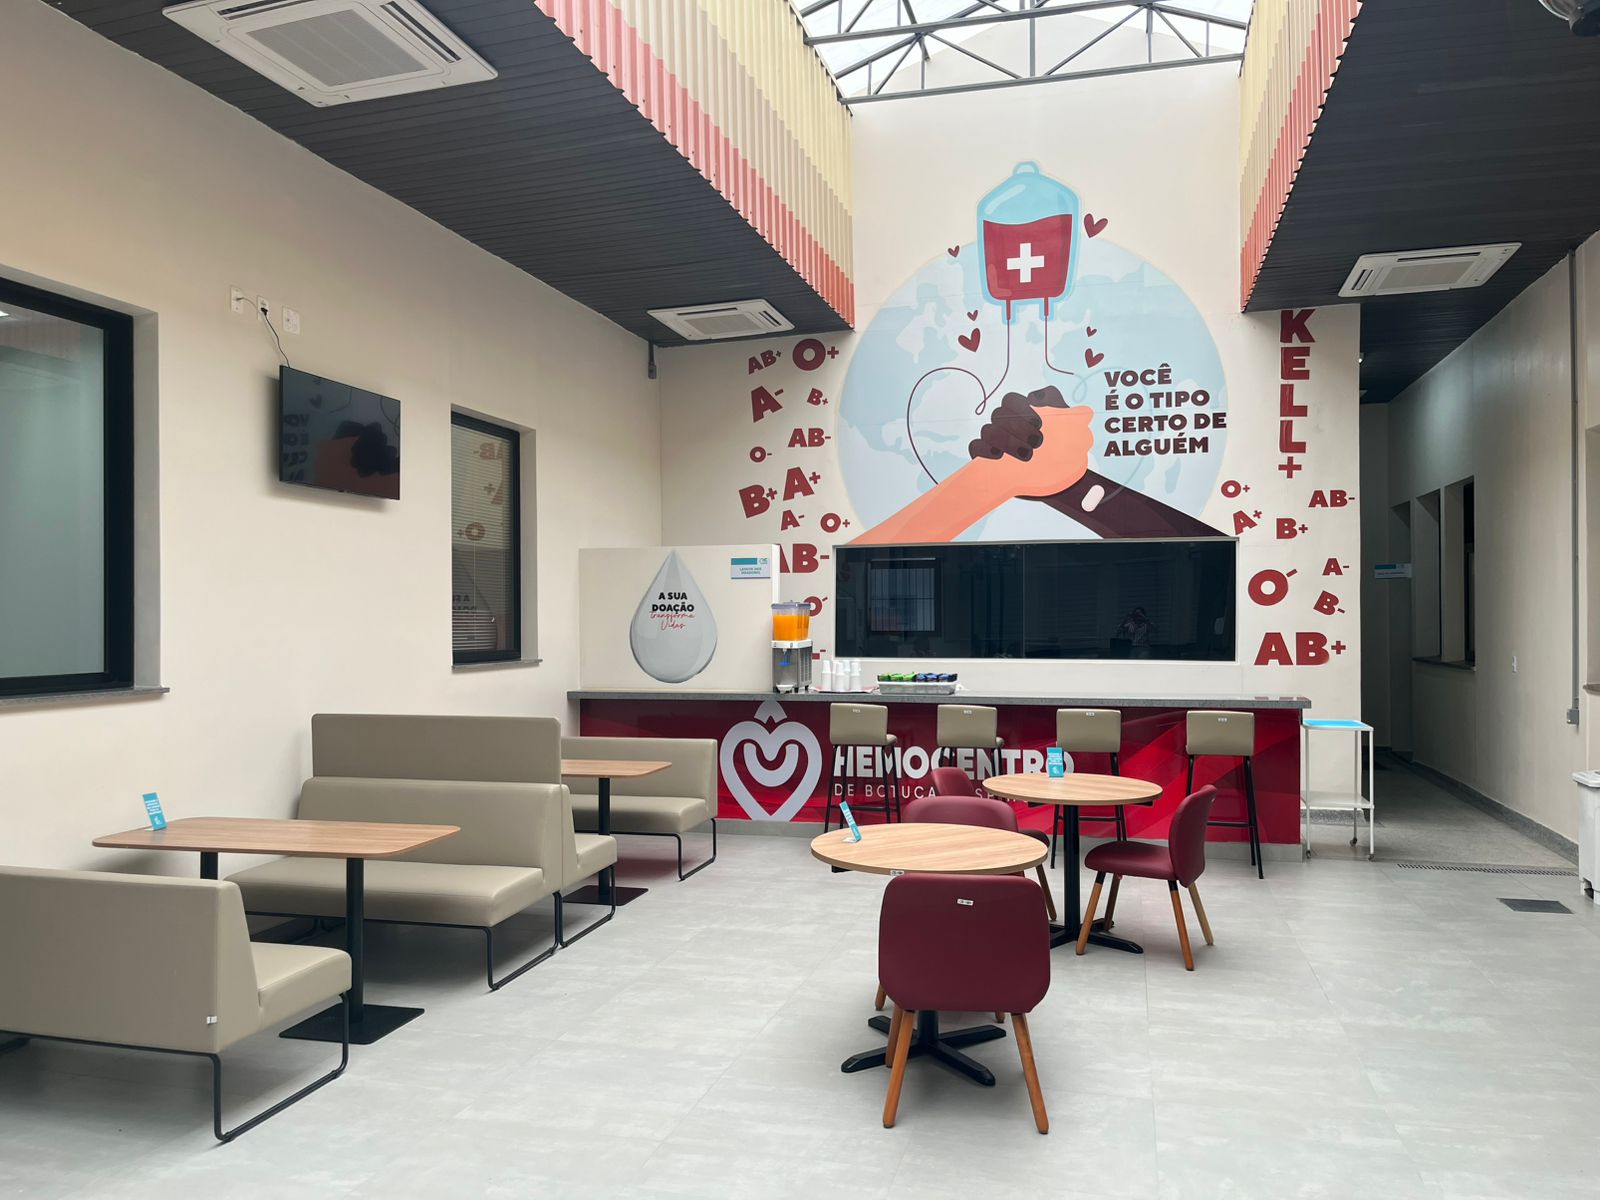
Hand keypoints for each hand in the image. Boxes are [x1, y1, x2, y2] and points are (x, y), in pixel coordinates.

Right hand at [969, 386, 1093, 498]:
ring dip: (1005, 441)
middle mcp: (1007, 424)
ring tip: (1026, 456)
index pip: (1013, 400)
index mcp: (1025, 412)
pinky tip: (999, 457)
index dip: (1023, 408)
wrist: (1056, 482)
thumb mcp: (1074, 434)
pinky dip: (984, 450)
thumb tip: (1085, 412)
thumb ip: (1074, 418)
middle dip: (1017, 426)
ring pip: (988, 430)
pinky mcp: (987, 458)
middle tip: (1037, 442)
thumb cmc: (1064, 454)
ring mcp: (996, 441)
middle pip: (999, 414)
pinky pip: (976, 447)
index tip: (1040, 423)